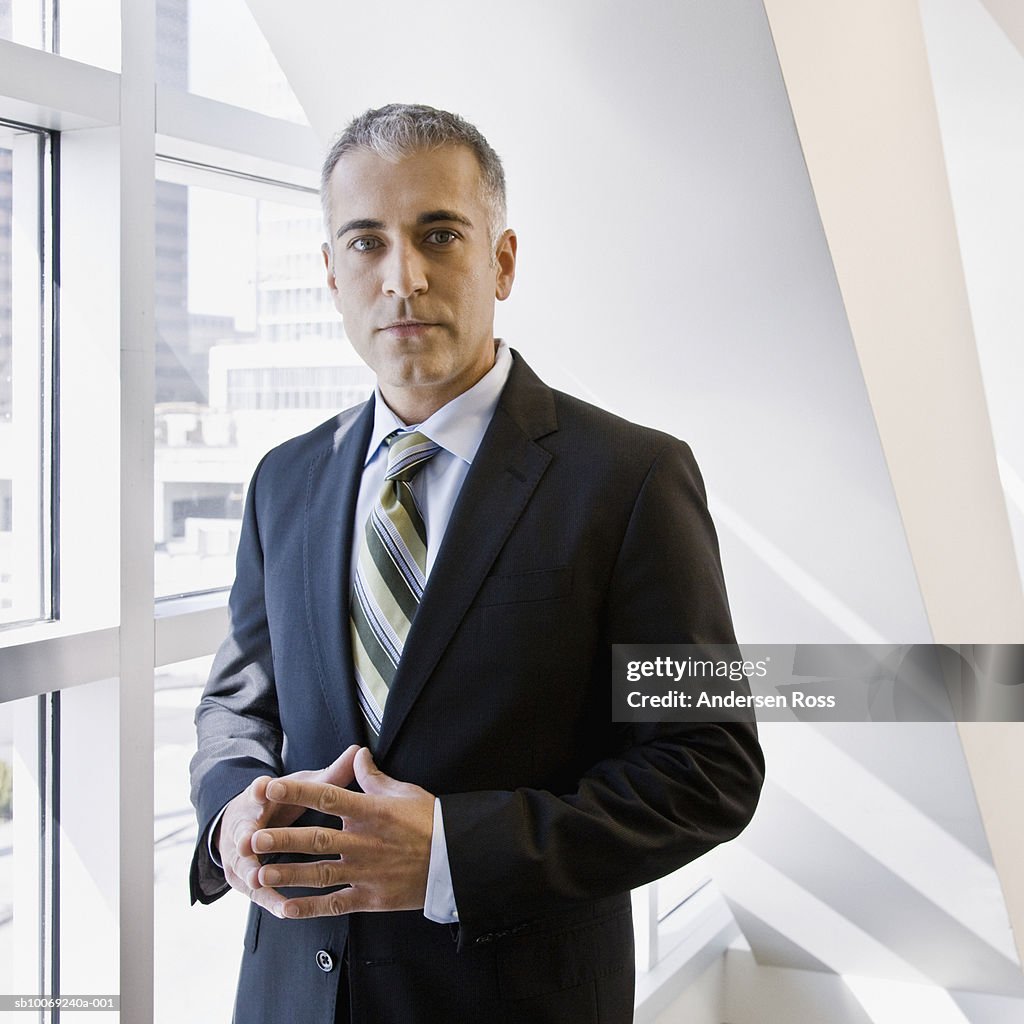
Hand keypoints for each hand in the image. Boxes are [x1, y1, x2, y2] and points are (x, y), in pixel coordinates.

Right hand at [215, 745, 359, 904]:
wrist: (241, 823)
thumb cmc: (281, 800)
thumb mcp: (302, 785)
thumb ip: (331, 774)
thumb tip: (358, 751)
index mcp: (260, 798)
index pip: (259, 791)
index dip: (261, 790)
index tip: (264, 786)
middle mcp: (246, 825)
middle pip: (246, 829)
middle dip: (248, 834)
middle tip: (248, 840)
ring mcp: (240, 854)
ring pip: (245, 865)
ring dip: (252, 872)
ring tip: (258, 879)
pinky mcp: (245, 879)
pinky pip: (258, 892)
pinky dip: (270, 900)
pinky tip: (284, 910)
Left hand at [251, 746, 434, 918]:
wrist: (455, 860)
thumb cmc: (430, 821)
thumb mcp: (403, 791)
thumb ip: (373, 777)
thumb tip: (358, 755)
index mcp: (371, 812)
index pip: (328, 798)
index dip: (298, 793)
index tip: (273, 787)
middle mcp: (364, 842)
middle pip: (316, 840)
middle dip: (283, 840)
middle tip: (252, 838)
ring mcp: (366, 872)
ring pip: (320, 874)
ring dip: (288, 874)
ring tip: (260, 874)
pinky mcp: (371, 897)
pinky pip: (335, 904)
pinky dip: (310, 908)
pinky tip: (286, 908)